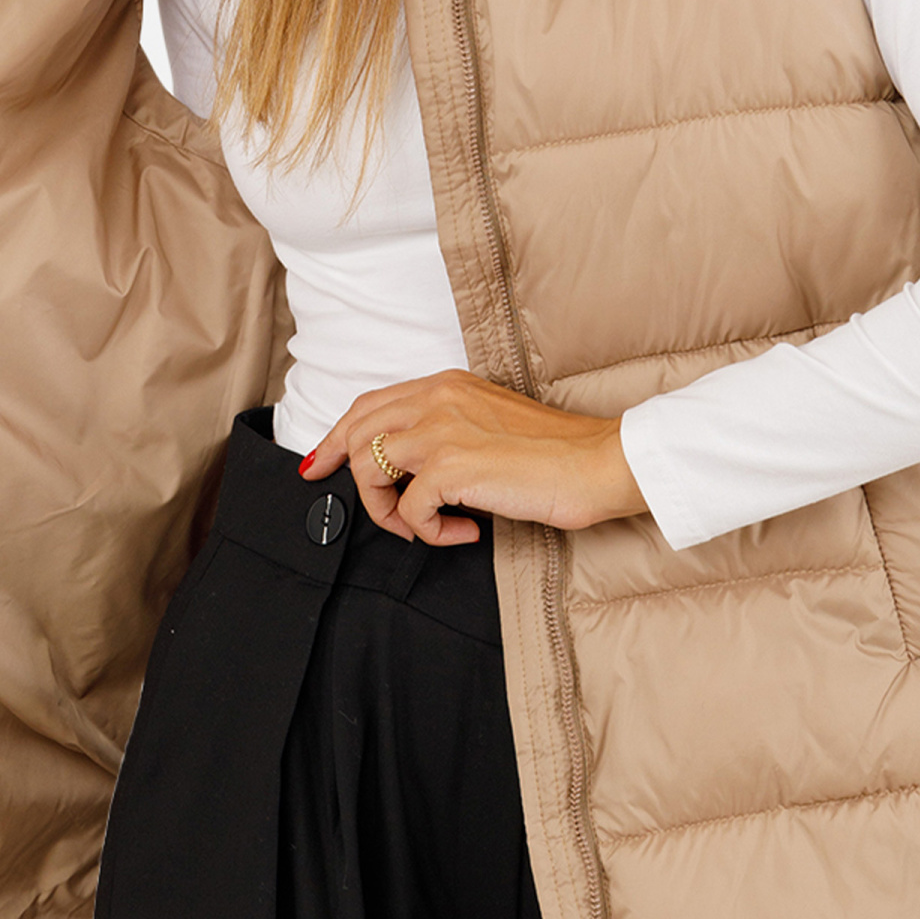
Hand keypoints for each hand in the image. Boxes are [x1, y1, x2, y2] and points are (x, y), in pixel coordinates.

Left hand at [298, 369, 646, 546]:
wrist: (598, 463)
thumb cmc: (556, 453)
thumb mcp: (490, 423)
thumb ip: (449, 431)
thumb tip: (412, 470)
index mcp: (446, 385)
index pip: (371, 404)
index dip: (338, 434)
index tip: (321, 461)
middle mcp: (437, 399)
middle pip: (357, 430)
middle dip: (341, 469)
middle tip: (352, 502)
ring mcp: (440, 430)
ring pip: (370, 469)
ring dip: (389, 511)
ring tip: (427, 527)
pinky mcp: (451, 467)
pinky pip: (409, 508)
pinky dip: (428, 531)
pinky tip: (463, 532)